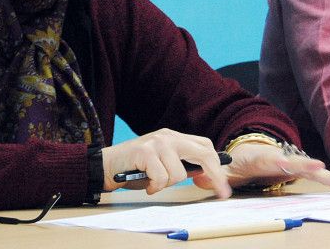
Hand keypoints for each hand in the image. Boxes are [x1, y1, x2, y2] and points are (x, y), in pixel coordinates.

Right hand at [101, 128, 231, 196]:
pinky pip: (161, 177)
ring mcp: (157, 142)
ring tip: (153, 182)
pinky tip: (146, 184)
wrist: (106, 165)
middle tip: (220, 192)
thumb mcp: (163, 164)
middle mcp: (168, 136)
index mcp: (175, 137)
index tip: (223, 185)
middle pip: (203, 153)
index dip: (217, 165)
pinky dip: (154, 186)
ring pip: (179, 173)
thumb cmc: (136, 168)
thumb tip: (207, 176)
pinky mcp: (145, 151)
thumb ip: (182, 166)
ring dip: (167, 184)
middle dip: (214, 175)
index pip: (205, 146)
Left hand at [193, 142, 329, 192]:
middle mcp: (279, 158)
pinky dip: (325, 179)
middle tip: (324, 170)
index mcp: (261, 157)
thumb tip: (200, 180)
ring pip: (308, 169)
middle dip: (310, 166)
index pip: (272, 159)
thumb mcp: (225, 169)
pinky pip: (311, 175)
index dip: (282, 161)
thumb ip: (214, 176)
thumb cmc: (238, 163)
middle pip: (296, 163)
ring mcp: (289, 164)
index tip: (292, 163)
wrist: (249, 152)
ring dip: (324, 176)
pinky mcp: (296, 170)